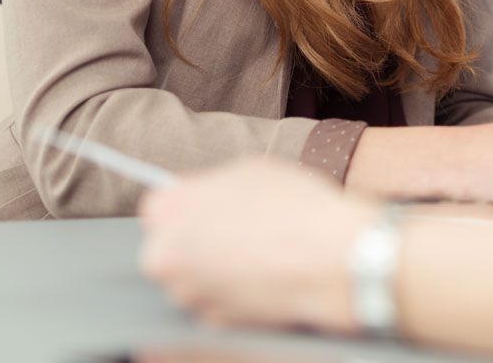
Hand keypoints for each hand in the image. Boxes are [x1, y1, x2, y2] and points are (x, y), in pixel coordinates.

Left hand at [139, 160, 373, 334]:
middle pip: (170, 246)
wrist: (332, 257)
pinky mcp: (212, 321)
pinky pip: (216, 301)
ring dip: (215, 268)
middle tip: (239, 230)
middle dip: (197, 241)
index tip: (213, 208)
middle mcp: (165, 254)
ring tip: (259, 252)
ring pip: (193, 277)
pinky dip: (234, 292)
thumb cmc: (297, 207)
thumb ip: (214, 187)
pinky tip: (265, 275)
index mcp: (168, 208)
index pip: (160, 207)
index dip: (193, 206)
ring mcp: (186, 293)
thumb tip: (208, 200)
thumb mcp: (251, 170)